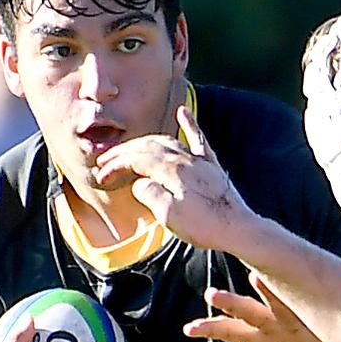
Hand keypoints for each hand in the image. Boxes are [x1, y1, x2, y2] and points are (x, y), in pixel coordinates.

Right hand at [93, 106, 256, 250]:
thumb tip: (140, 184)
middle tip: (105, 162)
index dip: (116, 165)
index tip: (102, 175)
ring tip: (129, 148)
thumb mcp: (168, 216)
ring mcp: (199, 160)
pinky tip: (183, 112)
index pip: (137, 159)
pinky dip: (189, 123)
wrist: (239, 229)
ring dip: (145, 142)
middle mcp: (185, 158)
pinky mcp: (211, 165)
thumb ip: (149, 195)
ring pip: (167, 141)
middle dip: (124, 153)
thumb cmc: (204, 225)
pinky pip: (198, 138)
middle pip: (148, 146)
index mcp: (172, 170)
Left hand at [183, 274, 340, 341]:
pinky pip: (311, 304)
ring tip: (255, 277)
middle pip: (247, 311)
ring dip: (267, 290)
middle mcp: (271, 322)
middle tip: (212, 294)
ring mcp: (296, 317)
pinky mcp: (321, 318)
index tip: (188, 330)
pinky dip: (304, 296)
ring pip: (277, 302)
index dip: (209, 329)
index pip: (227, 330)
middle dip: (231, 303)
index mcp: (256, 337)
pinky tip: (297, 283)